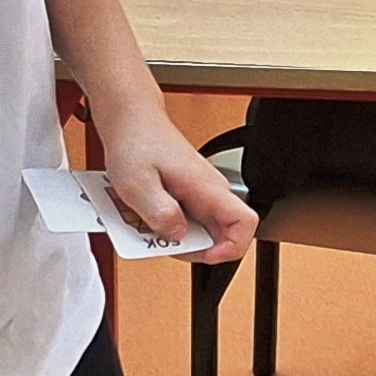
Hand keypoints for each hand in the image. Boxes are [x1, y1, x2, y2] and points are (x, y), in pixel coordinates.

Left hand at [95, 105, 255, 264]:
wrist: (130, 120)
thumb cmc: (136, 142)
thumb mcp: (138, 183)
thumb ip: (160, 214)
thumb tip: (177, 235)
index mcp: (207, 187)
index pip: (245, 223)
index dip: (231, 248)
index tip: (205, 255)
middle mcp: (210, 191)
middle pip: (222, 235)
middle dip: (190, 247)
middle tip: (160, 240)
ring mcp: (200, 193)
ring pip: (200, 230)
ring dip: (173, 236)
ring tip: (146, 223)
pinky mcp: (188, 195)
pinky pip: (185, 220)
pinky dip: (165, 225)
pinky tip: (144, 215)